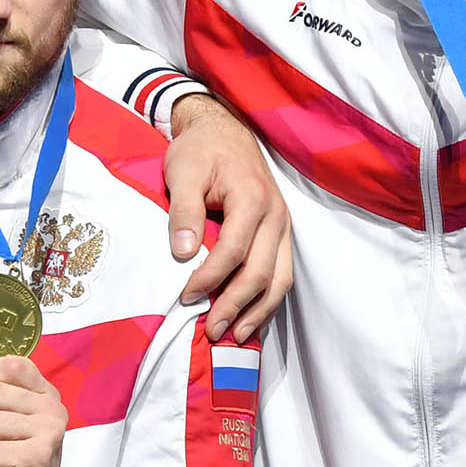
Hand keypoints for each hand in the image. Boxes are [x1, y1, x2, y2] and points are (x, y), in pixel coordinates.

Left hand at [166, 95, 293, 340]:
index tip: (186, 297)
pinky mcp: (280, 235)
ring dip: (258, 312)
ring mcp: (282, 227)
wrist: (224, 130)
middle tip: (211, 331)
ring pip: (279, 280)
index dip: (210, 279)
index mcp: (252, 198)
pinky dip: (267, 301)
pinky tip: (250, 319)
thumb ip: (184, 211)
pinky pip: (281, 274)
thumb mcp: (182, 172)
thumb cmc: (201, 151)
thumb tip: (183, 254)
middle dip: (235, 306)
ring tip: (235, 336)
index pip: (233, 251)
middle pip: (261, 273)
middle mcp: (275, 216)